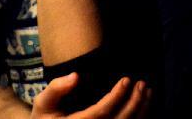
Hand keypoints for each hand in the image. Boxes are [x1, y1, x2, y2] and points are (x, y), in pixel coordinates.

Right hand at [32, 73, 149, 118]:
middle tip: (142, 85)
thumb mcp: (44, 103)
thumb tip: (76, 76)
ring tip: (147, 92)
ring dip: (141, 111)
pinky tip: (144, 106)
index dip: (116, 97)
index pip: (101, 114)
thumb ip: (56, 88)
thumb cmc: (44, 118)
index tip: (126, 80)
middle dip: (134, 104)